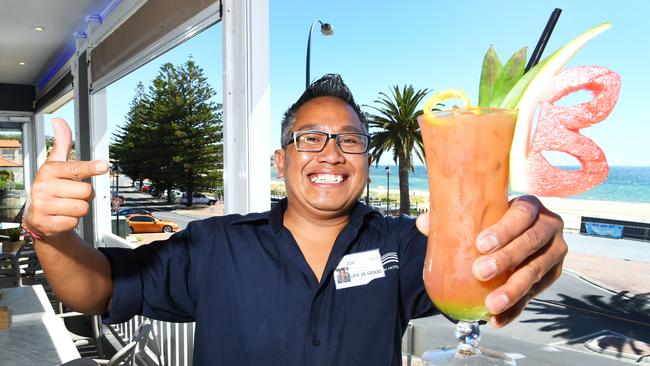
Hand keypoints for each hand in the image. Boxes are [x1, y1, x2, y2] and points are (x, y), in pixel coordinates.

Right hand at [24, 118, 108, 239]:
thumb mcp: (56, 165)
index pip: (75, 168)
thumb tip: (59, 122)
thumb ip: (62, 144)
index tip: (103, 166)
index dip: (91, 167)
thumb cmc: (52, 187)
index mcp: (49, 171)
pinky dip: (72, 221)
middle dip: (85, 195)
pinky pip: (75, 222)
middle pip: (86, 191)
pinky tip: (61, 216)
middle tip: (71, 194)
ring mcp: (43, 206)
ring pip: (83, 207)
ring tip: (66, 206)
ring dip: (79, 209)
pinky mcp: (46, 223)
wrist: (38, 216)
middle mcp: (43, 187)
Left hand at [416, 195, 566, 326]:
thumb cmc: (496, 220)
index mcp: (531, 206)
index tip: (481, 244)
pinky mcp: (553, 275)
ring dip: (513, 290)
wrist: (521, 232)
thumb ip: (453, 216)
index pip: (522, 214)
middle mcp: (549, 226)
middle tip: (480, 272)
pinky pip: (535, 295)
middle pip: (531, 243)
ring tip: (491, 304)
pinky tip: (497, 319)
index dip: (504, 230)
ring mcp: (555, 252)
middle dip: (507, 259)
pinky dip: (515, 309)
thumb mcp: (481, 214)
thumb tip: (424, 223)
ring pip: (536, 272)